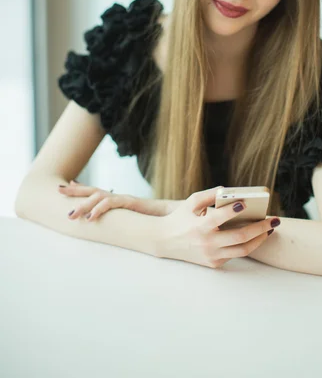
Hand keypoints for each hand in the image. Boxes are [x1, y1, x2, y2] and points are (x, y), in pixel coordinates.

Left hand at [58, 180, 172, 220]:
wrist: (173, 216)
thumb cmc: (154, 219)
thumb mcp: (133, 219)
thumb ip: (122, 219)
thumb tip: (113, 225)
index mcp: (118, 200)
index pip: (95, 192)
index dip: (80, 188)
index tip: (65, 186)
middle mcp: (119, 197)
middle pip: (93, 190)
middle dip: (75, 190)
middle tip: (58, 190)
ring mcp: (124, 199)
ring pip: (99, 197)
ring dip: (83, 205)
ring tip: (70, 215)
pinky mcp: (131, 203)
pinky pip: (112, 203)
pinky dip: (100, 209)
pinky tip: (90, 217)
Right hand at [157, 185, 278, 268]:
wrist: (165, 241)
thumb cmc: (181, 217)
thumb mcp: (191, 202)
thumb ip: (210, 195)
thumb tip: (229, 191)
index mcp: (200, 226)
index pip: (219, 218)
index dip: (232, 211)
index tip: (245, 203)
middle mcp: (207, 243)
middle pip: (239, 237)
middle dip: (260, 228)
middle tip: (274, 220)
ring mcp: (211, 255)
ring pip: (242, 250)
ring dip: (259, 239)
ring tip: (270, 229)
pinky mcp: (214, 263)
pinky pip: (235, 254)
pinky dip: (247, 244)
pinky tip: (256, 235)